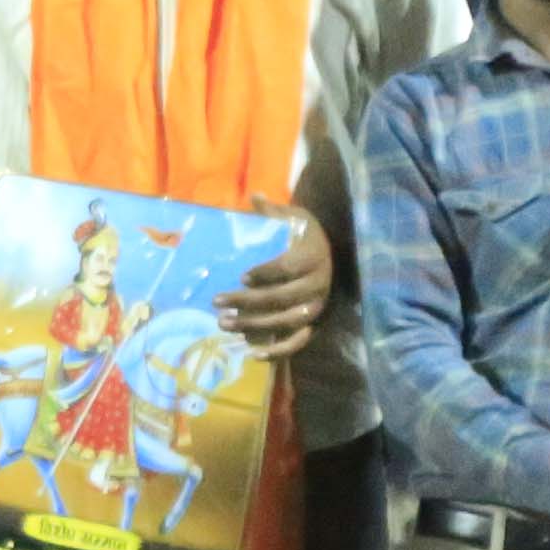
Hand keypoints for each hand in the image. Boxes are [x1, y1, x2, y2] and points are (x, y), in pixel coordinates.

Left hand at [217, 209, 336, 360]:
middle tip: (217, 302)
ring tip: (223, 323)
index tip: (241, 276)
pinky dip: (277, 352)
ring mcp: (316, 308)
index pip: (288, 267)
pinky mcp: (314, 325)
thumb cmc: (306, 235)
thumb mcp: (295, 218)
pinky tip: (252, 354)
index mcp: (313, 257)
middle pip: (280, 297)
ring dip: (252, 326)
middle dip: (247, 301)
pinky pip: (296, 343)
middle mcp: (318, 284)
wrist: (332, 254)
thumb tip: (255, 196)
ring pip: (284, 322)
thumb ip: (273, 211)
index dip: (265, 273)